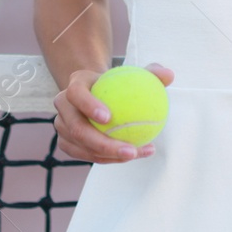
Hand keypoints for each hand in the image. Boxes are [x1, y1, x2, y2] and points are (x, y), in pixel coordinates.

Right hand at [52, 62, 173, 163]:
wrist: (98, 93)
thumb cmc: (119, 83)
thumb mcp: (134, 73)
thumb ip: (151, 72)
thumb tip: (169, 75)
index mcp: (75, 84)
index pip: (76, 94)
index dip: (88, 106)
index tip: (109, 118)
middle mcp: (63, 105)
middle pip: (76, 129)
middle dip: (102, 144)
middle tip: (130, 150)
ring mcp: (62, 126)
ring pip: (82, 147)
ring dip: (109, 156)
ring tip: (136, 154)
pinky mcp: (67, 143)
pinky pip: (88, 155)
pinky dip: (109, 159)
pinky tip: (133, 155)